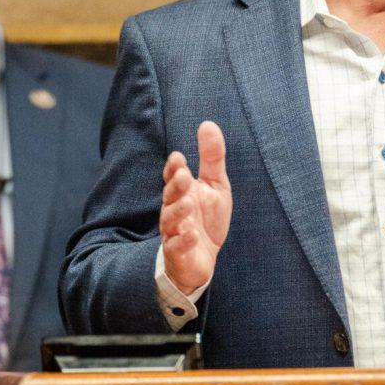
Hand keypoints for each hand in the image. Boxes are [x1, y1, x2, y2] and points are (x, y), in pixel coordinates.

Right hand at [160, 121, 231, 294]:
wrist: (203, 259)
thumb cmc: (206, 219)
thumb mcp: (215, 186)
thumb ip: (211, 158)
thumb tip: (208, 124)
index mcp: (181, 193)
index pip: (172, 178)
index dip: (173, 169)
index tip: (178, 158)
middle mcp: (173, 211)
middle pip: (170, 197)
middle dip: (176, 187)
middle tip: (184, 177)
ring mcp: (174, 233)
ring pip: (170, 221)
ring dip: (178, 212)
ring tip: (188, 203)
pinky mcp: (178, 254)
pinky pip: (177, 247)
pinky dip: (183, 241)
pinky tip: (191, 234)